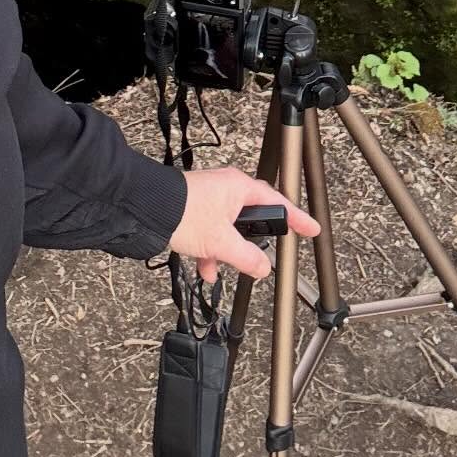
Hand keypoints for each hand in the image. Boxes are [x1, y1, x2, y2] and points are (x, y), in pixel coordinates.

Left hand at [167, 166, 318, 284]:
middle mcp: (227, 189)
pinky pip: (213, 231)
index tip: (310, 228)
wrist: (146, 208)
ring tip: (221, 267)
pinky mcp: (196, 209)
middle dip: (250, 243)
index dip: (296, 218)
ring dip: (227, 251)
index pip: (277, 203)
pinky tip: (206, 269)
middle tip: (256, 258)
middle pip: (252, 218)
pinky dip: (211, 251)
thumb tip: (263, 268)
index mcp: (239, 188)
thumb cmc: (182, 212)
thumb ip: (246, 257)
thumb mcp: (221, 242)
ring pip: (230, 229)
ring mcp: (211, 199)